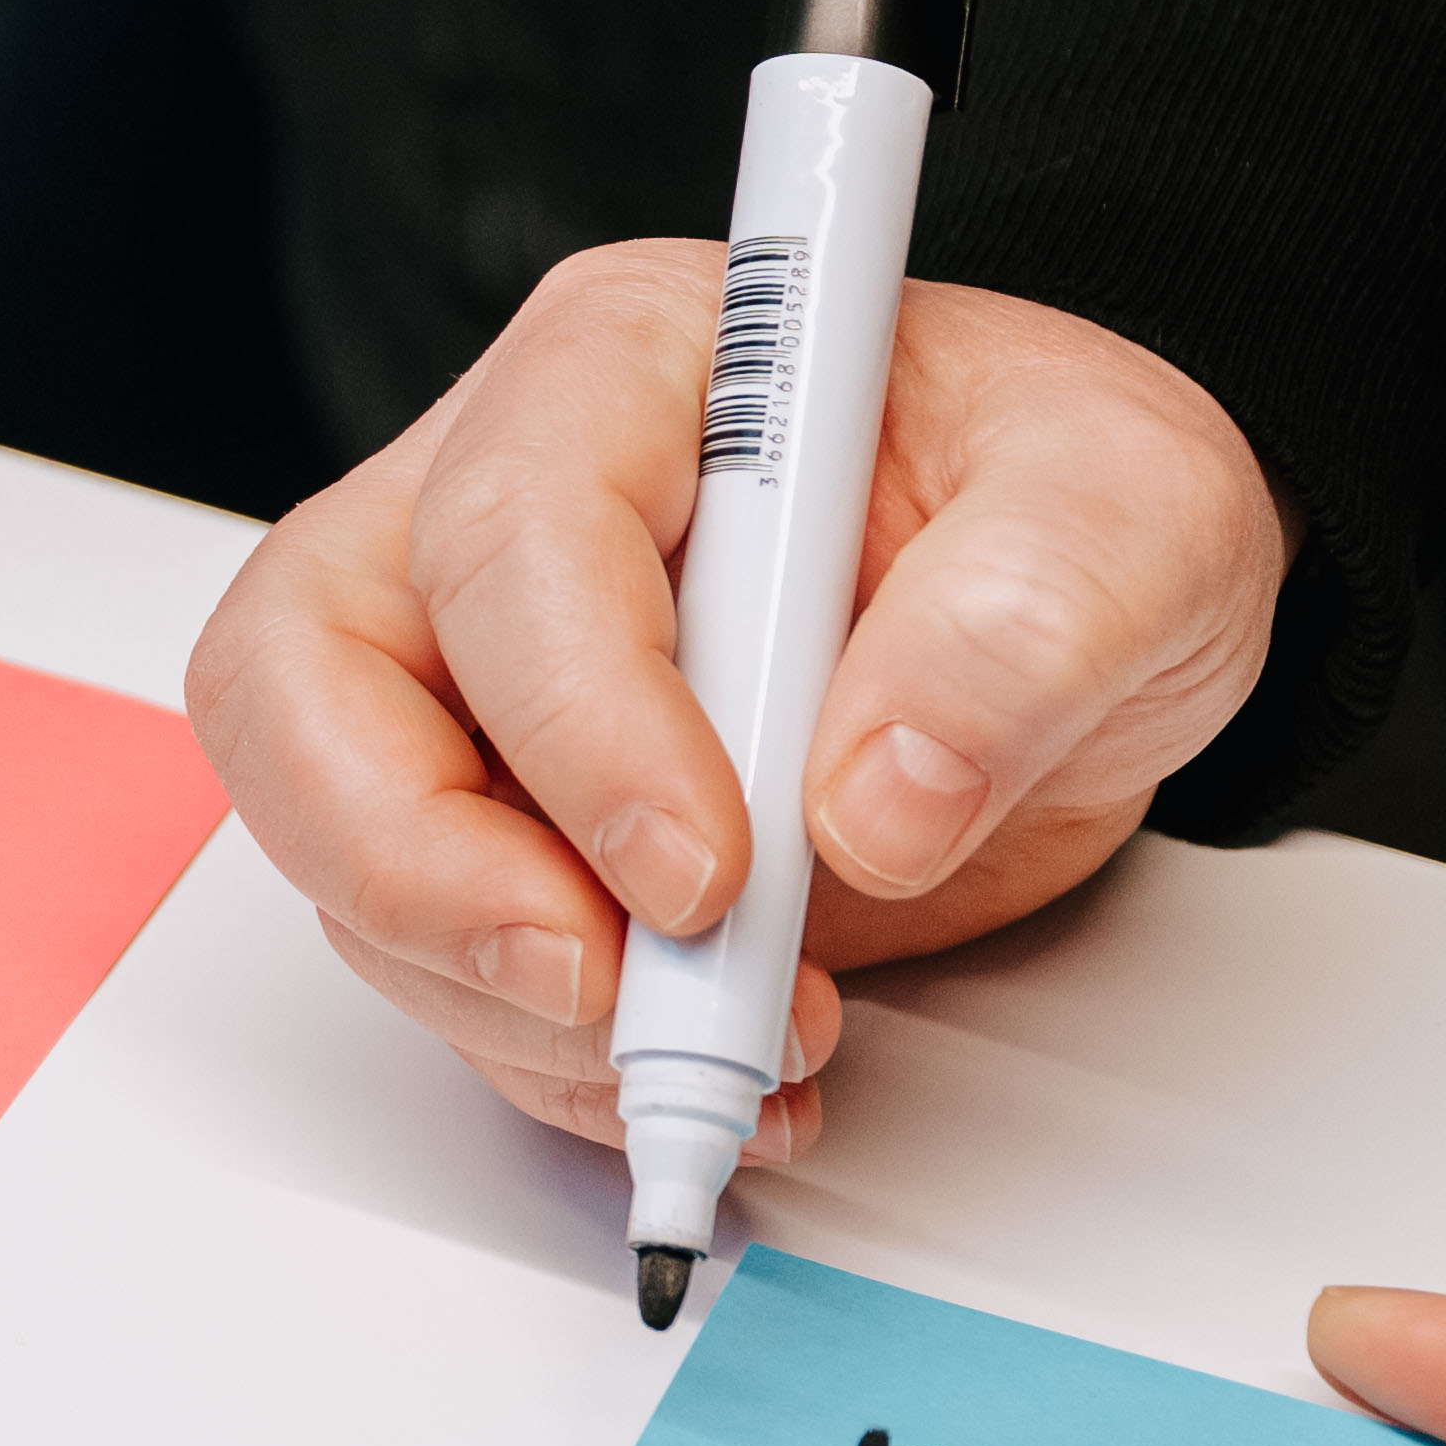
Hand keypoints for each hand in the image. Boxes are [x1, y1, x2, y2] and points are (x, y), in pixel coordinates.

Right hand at [183, 246, 1281, 1161]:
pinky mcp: (494, 824)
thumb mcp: (1143, 517)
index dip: (579, 722)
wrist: (1082, 627)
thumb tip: (876, 797)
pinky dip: (552, 1056)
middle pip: (302, 681)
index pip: (508, 538)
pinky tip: (723, 1075)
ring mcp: (468, 677)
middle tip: (600, 991)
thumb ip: (1031, 623)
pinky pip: (436, 957)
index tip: (710, 873)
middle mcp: (492, 509)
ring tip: (730, 1049)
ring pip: (339, 843)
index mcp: (625, 371)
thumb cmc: (1074, 521)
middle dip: (420, 871)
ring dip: (504, 992)